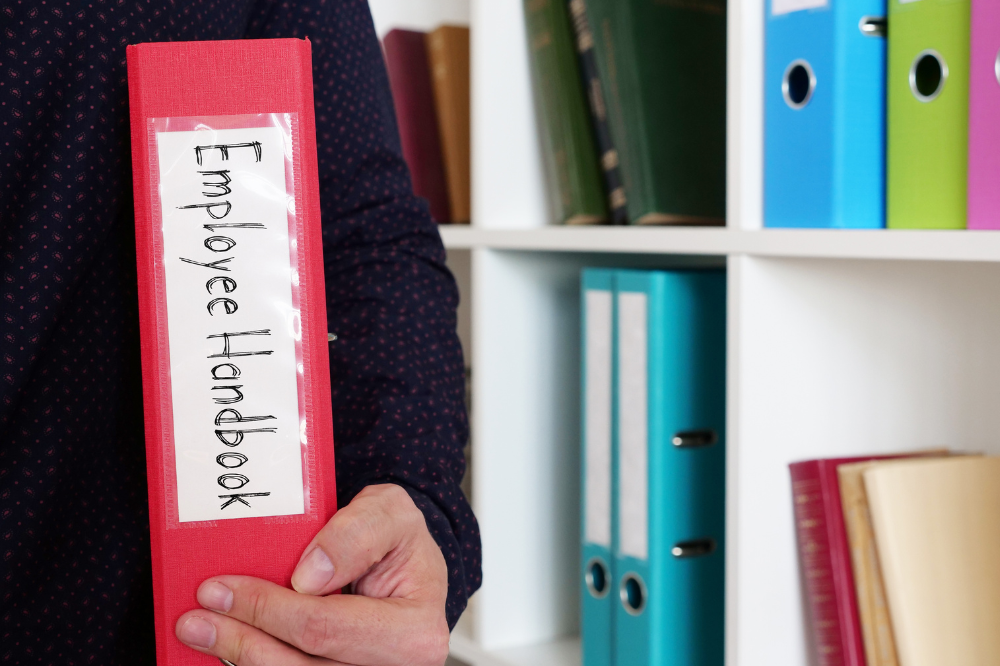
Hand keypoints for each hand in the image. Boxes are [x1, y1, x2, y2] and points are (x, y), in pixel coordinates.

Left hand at [175, 484, 450, 665]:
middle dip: (242, 637)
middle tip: (196, 616)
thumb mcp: (391, 512)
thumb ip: (356, 532)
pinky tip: (232, 645)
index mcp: (415, 630)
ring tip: (203, 631)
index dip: (269, 609)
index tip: (223, 589)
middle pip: (301, 665)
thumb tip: (310, 573)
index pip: (326, 626)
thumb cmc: (400, 544)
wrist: (405, 567)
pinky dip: (258, 661)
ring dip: (241, 655)